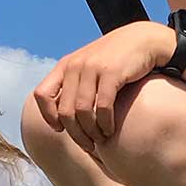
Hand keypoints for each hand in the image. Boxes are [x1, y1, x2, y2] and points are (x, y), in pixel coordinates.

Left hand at [33, 22, 172, 151]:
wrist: (144, 40)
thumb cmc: (117, 60)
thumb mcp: (89, 67)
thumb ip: (74, 86)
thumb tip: (62, 119)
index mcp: (65, 65)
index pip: (42, 95)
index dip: (48, 116)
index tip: (61, 129)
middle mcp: (75, 65)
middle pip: (64, 111)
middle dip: (75, 133)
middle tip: (87, 145)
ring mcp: (92, 68)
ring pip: (82, 111)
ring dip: (91, 131)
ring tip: (100, 140)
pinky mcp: (112, 72)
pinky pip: (102, 106)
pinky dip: (105, 123)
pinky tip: (110, 130)